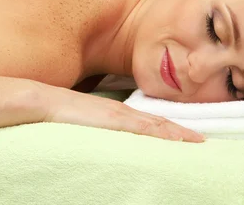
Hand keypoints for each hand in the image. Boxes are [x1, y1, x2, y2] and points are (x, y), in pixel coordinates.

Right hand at [44, 86, 203, 142]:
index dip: (167, 129)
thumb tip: (97, 142)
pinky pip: (143, 128)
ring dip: (176, 132)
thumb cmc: (55, 114)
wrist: (41, 101)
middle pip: (156, 122)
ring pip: (154, 125)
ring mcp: (118, 116)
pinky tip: (177, 138)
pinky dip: (162, 132)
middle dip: (179, 131)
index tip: (185, 136)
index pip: (146, 122)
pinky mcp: (113, 120)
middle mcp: (120, 113)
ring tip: (197, 140)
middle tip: (202, 140)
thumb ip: (92, 131)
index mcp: (113, 114)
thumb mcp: (80, 125)